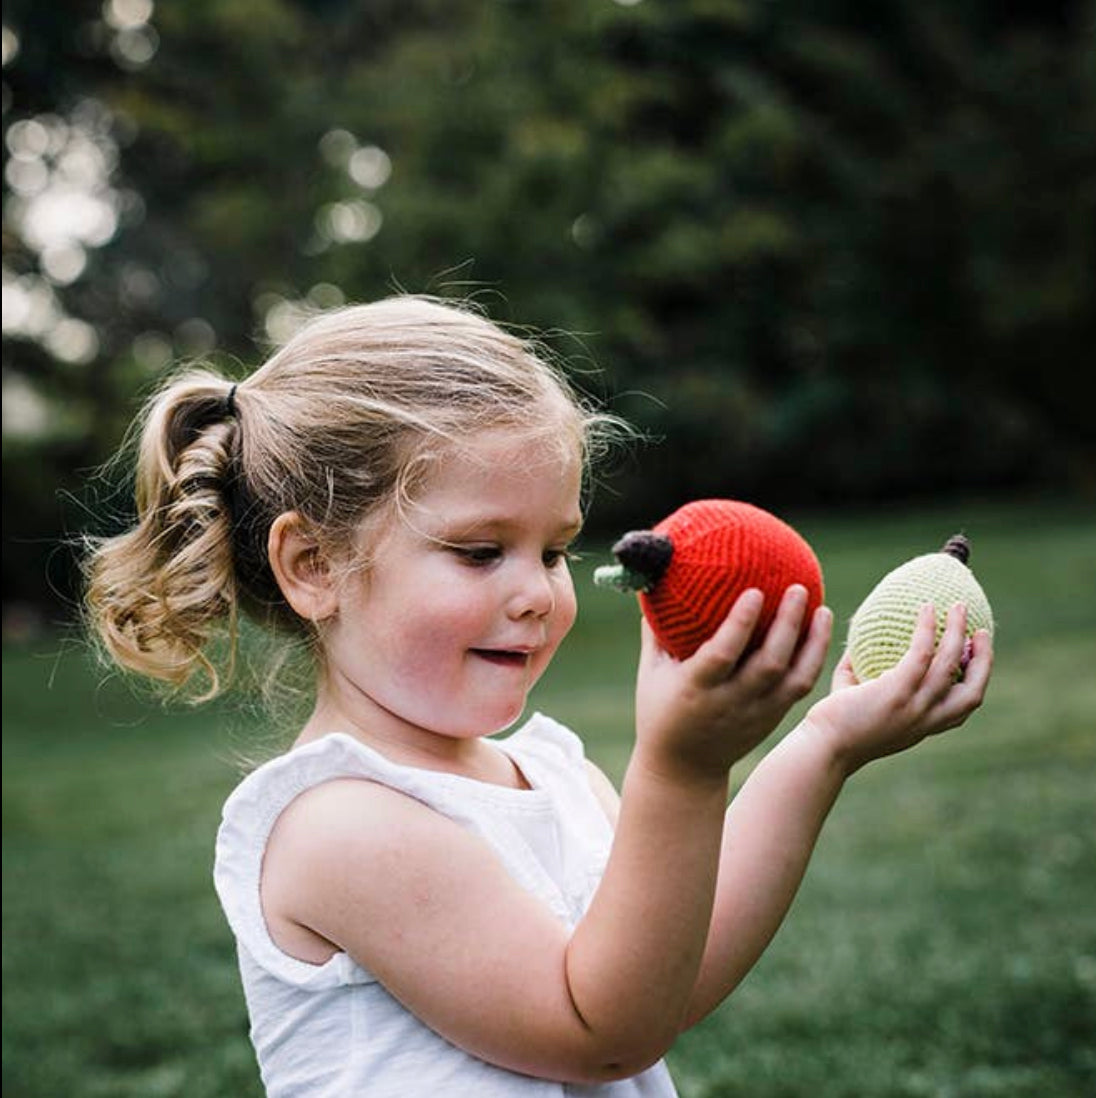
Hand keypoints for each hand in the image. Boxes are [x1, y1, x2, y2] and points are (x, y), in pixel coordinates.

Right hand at [634, 585, 833, 782]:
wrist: (684, 770)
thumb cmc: (661, 712)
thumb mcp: (652, 674)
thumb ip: (656, 633)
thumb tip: (659, 582)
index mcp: (697, 689)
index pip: (723, 654)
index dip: (741, 623)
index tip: (756, 591)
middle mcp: (730, 703)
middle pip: (769, 664)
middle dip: (788, 625)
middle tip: (799, 589)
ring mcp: (756, 713)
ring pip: (794, 678)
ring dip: (813, 643)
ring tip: (823, 609)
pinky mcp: (772, 719)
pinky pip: (800, 688)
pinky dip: (813, 660)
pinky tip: (820, 633)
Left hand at [806, 602, 993, 775]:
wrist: (822, 746)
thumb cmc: (832, 724)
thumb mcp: (855, 700)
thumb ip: (859, 675)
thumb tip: (855, 644)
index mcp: (920, 727)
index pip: (960, 710)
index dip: (974, 684)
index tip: (975, 659)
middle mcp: (925, 720)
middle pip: (972, 693)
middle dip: (984, 661)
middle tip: (982, 632)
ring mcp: (915, 707)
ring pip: (951, 665)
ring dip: (959, 634)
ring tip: (958, 606)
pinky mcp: (897, 692)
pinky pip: (921, 654)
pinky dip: (927, 630)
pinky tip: (926, 610)